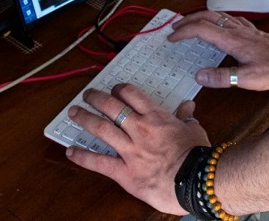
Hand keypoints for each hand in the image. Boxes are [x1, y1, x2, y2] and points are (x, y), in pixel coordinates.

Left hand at [66, 84, 208, 215]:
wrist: (196, 180)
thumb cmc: (198, 156)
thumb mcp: (194, 130)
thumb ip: (186, 117)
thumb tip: (188, 106)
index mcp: (156, 117)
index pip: (132, 95)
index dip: (120, 89)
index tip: (115, 89)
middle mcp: (139, 129)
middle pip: (112, 107)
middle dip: (97, 99)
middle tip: (87, 95)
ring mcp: (130, 150)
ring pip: (101, 129)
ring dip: (85, 119)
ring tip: (73, 113)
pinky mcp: (125, 172)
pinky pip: (99, 162)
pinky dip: (83, 157)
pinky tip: (70, 151)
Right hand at [169, 11, 268, 90]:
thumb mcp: (246, 79)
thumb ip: (221, 77)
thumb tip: (199, 76)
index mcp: (231, 40)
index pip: (201, 29)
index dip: (183, 32)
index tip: (172, 38)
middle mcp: (235, 30)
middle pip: (206, 17)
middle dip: (187, 21)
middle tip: (175, 28)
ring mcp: (244, 28)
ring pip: (217, 15)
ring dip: (200, 17)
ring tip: (190, 23)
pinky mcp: (251, 30)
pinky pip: (229, 18)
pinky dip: (217, 18)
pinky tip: (219, 23)